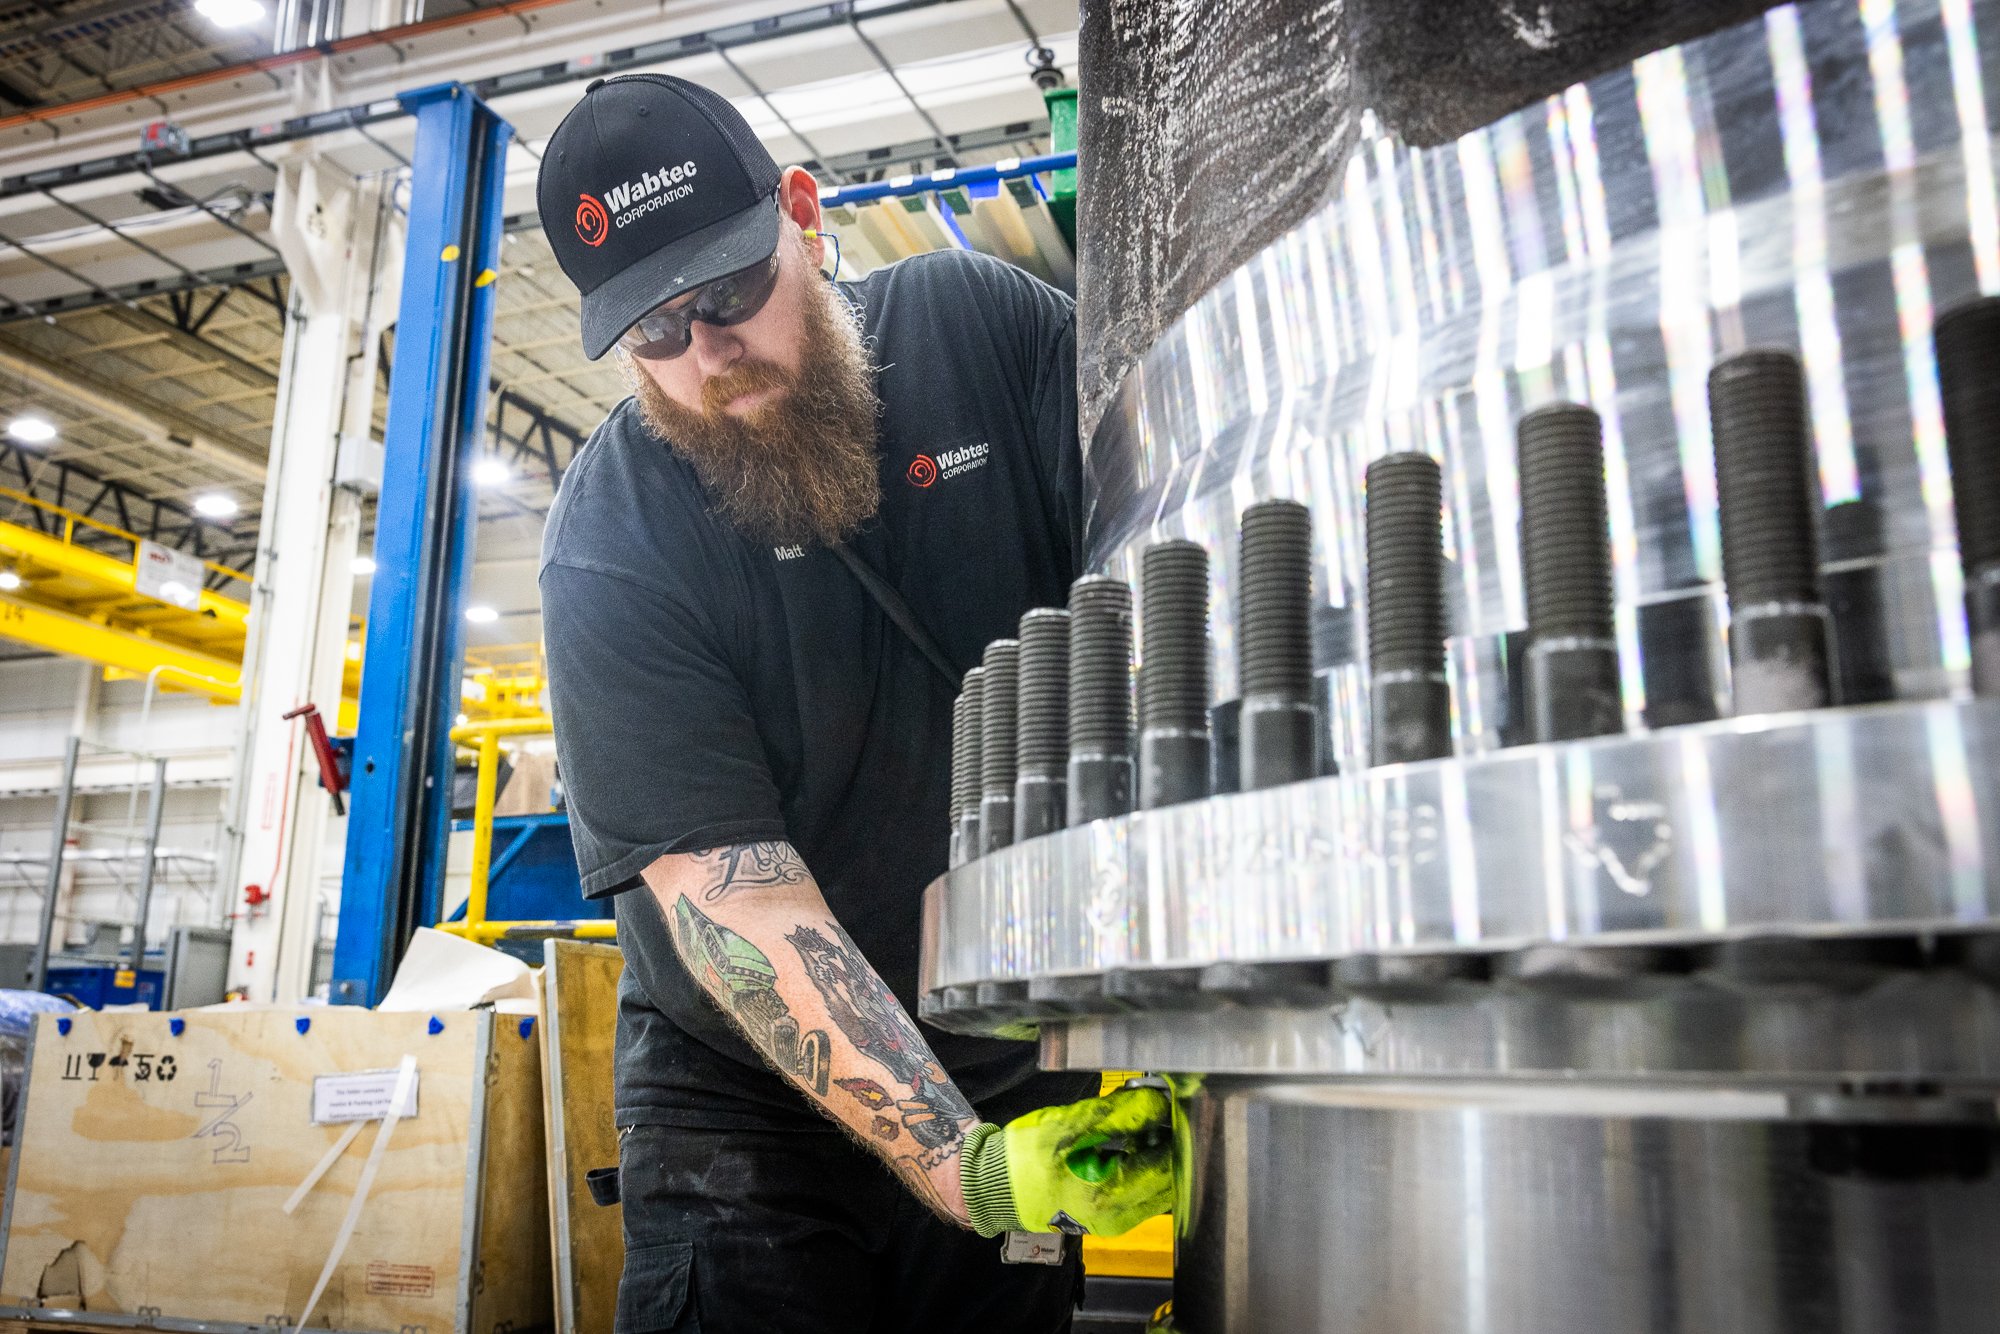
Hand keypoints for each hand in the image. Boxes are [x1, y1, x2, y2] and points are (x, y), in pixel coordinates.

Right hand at [958, 1086, 1173, 1236]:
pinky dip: (1147, 1165)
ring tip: (1147, 1123)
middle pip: (1171, 1177)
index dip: (1177, 1132)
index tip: (1176, 1105)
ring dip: (1160, 1153)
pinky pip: (1146, 1191)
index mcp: (1109, 1194)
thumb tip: (1157, 1103)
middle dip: (1172, 1142)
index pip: (1167, 1164)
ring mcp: (1118, 1220)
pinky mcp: (1113, 1216)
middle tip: (1164, 1110)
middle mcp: (1120, 1215)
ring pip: (1161, 1185)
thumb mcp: (1069, 1126)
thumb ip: (1117, 1115)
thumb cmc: (1025, 1158)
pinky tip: (1135, 1142)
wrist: (998, 1188)